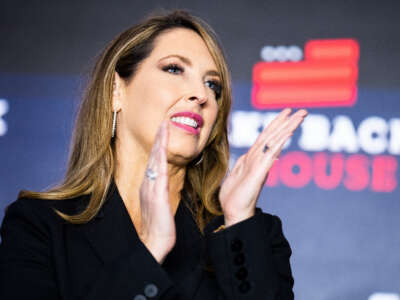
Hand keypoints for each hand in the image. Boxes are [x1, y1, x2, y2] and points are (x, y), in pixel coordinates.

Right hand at [138, 121, 175, 263]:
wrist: (154, 242)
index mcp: (149, 186)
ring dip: (159, 142)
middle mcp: (148, 184)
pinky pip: (159, 171)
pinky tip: (162, 146)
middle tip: (163, 121)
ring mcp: (151, 187)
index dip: (158, 145)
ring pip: (155, 159)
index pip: (155, 161)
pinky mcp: (157, 194)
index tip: (163, 131)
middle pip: (154, 156)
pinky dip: (160, 157)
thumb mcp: (160, 205)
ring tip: (163, 125)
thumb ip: (160, 193)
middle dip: (158, 138)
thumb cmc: (159, 226)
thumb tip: (163, 184)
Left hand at [219, 108, 307, 225]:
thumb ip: (243, 164)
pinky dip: (279, 143)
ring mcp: (261, 166)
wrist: (233, 213)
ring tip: (300, 116)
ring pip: (275, 142)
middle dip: (288, 122)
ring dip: (287, 128)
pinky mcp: (259, 174)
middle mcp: (259, 160)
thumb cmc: (233, 197)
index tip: (287, 112)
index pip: (267, 137)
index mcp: (253, 159)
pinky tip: (287, 133)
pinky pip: (270, 155)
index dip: (276, 123)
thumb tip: (247, 155)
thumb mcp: (235, 175)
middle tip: (303, 111)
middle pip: (275, 136)